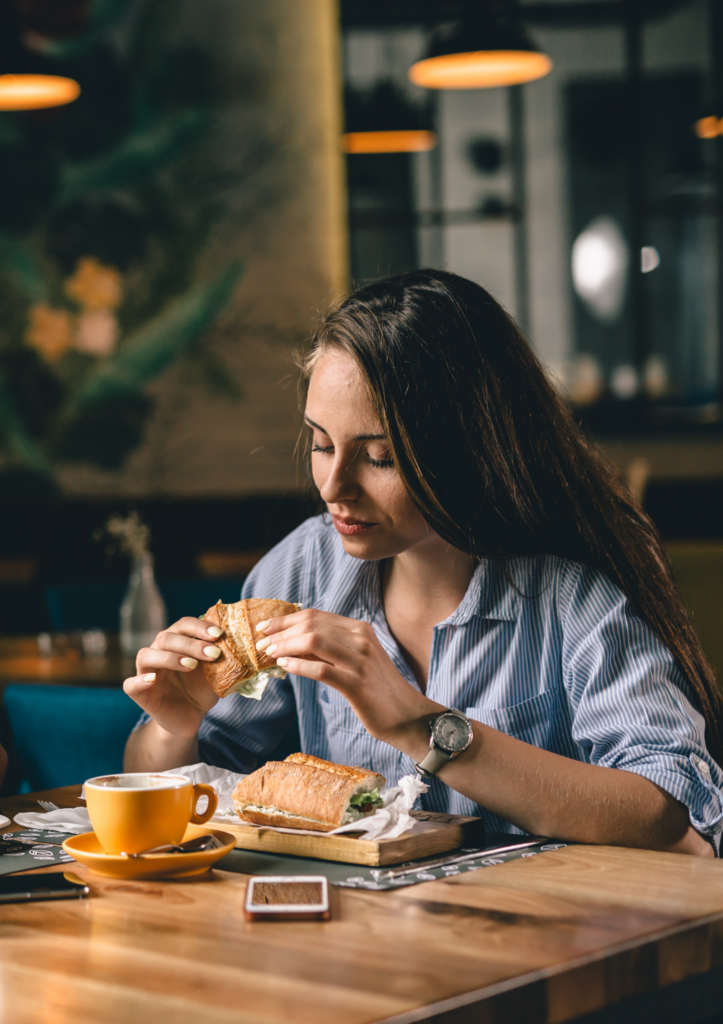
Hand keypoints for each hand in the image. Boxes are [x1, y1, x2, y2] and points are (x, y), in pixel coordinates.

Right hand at [123, 617, 221, 737]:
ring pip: (146, 655)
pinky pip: (130, 684)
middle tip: (213, 654)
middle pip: (166, 638)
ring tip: (191, 665)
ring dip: (169, 657)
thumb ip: (222, 658)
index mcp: (176, 642)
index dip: (199, 627)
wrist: (191, 717)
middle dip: (191, 644)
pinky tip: (153, 680)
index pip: (183, 625)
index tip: (219, 634)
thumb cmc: (202, 690)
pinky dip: (139, 680)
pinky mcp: (139, 693)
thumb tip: (239, 642)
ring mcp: (146, 671)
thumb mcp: (216, 673)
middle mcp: (159, 652)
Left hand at [255, 608, 441, 755]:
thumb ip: (329, 649)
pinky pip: (321, 669)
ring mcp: (360, 660)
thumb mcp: (355, 660)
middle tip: (260, 643)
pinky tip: (285, 666)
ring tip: (269, 654)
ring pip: (313, 642)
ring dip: (285, 646)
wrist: (407, 715)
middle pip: (311, 625)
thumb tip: (292, 645)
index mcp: (360, 629)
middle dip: (280, 631)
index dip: (286, 619)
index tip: (265, 627)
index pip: (316, 615)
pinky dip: (298, 666)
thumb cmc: (378, 689)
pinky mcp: (357, 684)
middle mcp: (360, 639)